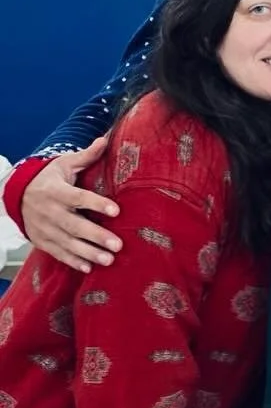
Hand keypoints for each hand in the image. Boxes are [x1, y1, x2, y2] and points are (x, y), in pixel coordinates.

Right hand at [20, 138, 122, 271]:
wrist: (16, 195)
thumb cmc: (49, 179)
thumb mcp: (64, 165)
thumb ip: (86, 156)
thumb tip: (106, 139)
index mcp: (56, 191)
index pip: (78, 197)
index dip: (96, 204)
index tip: (116, 210)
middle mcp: (49, 211)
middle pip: (73, 225)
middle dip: (95, 236)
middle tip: (118, 245)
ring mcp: (44, 228)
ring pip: (67, 242)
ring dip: (88, 253)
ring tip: (110, 260)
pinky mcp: (41, 240)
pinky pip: (57, 253)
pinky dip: (72, 261)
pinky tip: (89, 268)